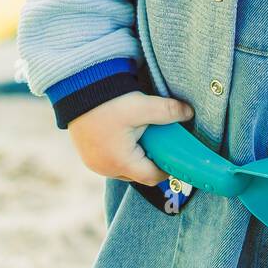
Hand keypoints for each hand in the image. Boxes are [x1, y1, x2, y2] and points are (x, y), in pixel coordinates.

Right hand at [68, 90, 194, 186]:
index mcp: (121, 162)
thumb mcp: (144, 106)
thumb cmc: (110, 101)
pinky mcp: (88, 155)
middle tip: (161, 144)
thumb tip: (189, 113)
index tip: (176, 157)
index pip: (152, 177)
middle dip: (152, 163)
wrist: (78, 90)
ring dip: (136, 159)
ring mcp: (94, 163)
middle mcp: (105, 168)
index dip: (167, 169)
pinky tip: (128, 136)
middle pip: (138, 175)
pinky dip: (123, 154)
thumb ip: (169, 111)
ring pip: (124, 170)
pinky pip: (111, 162)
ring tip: (144, 138)